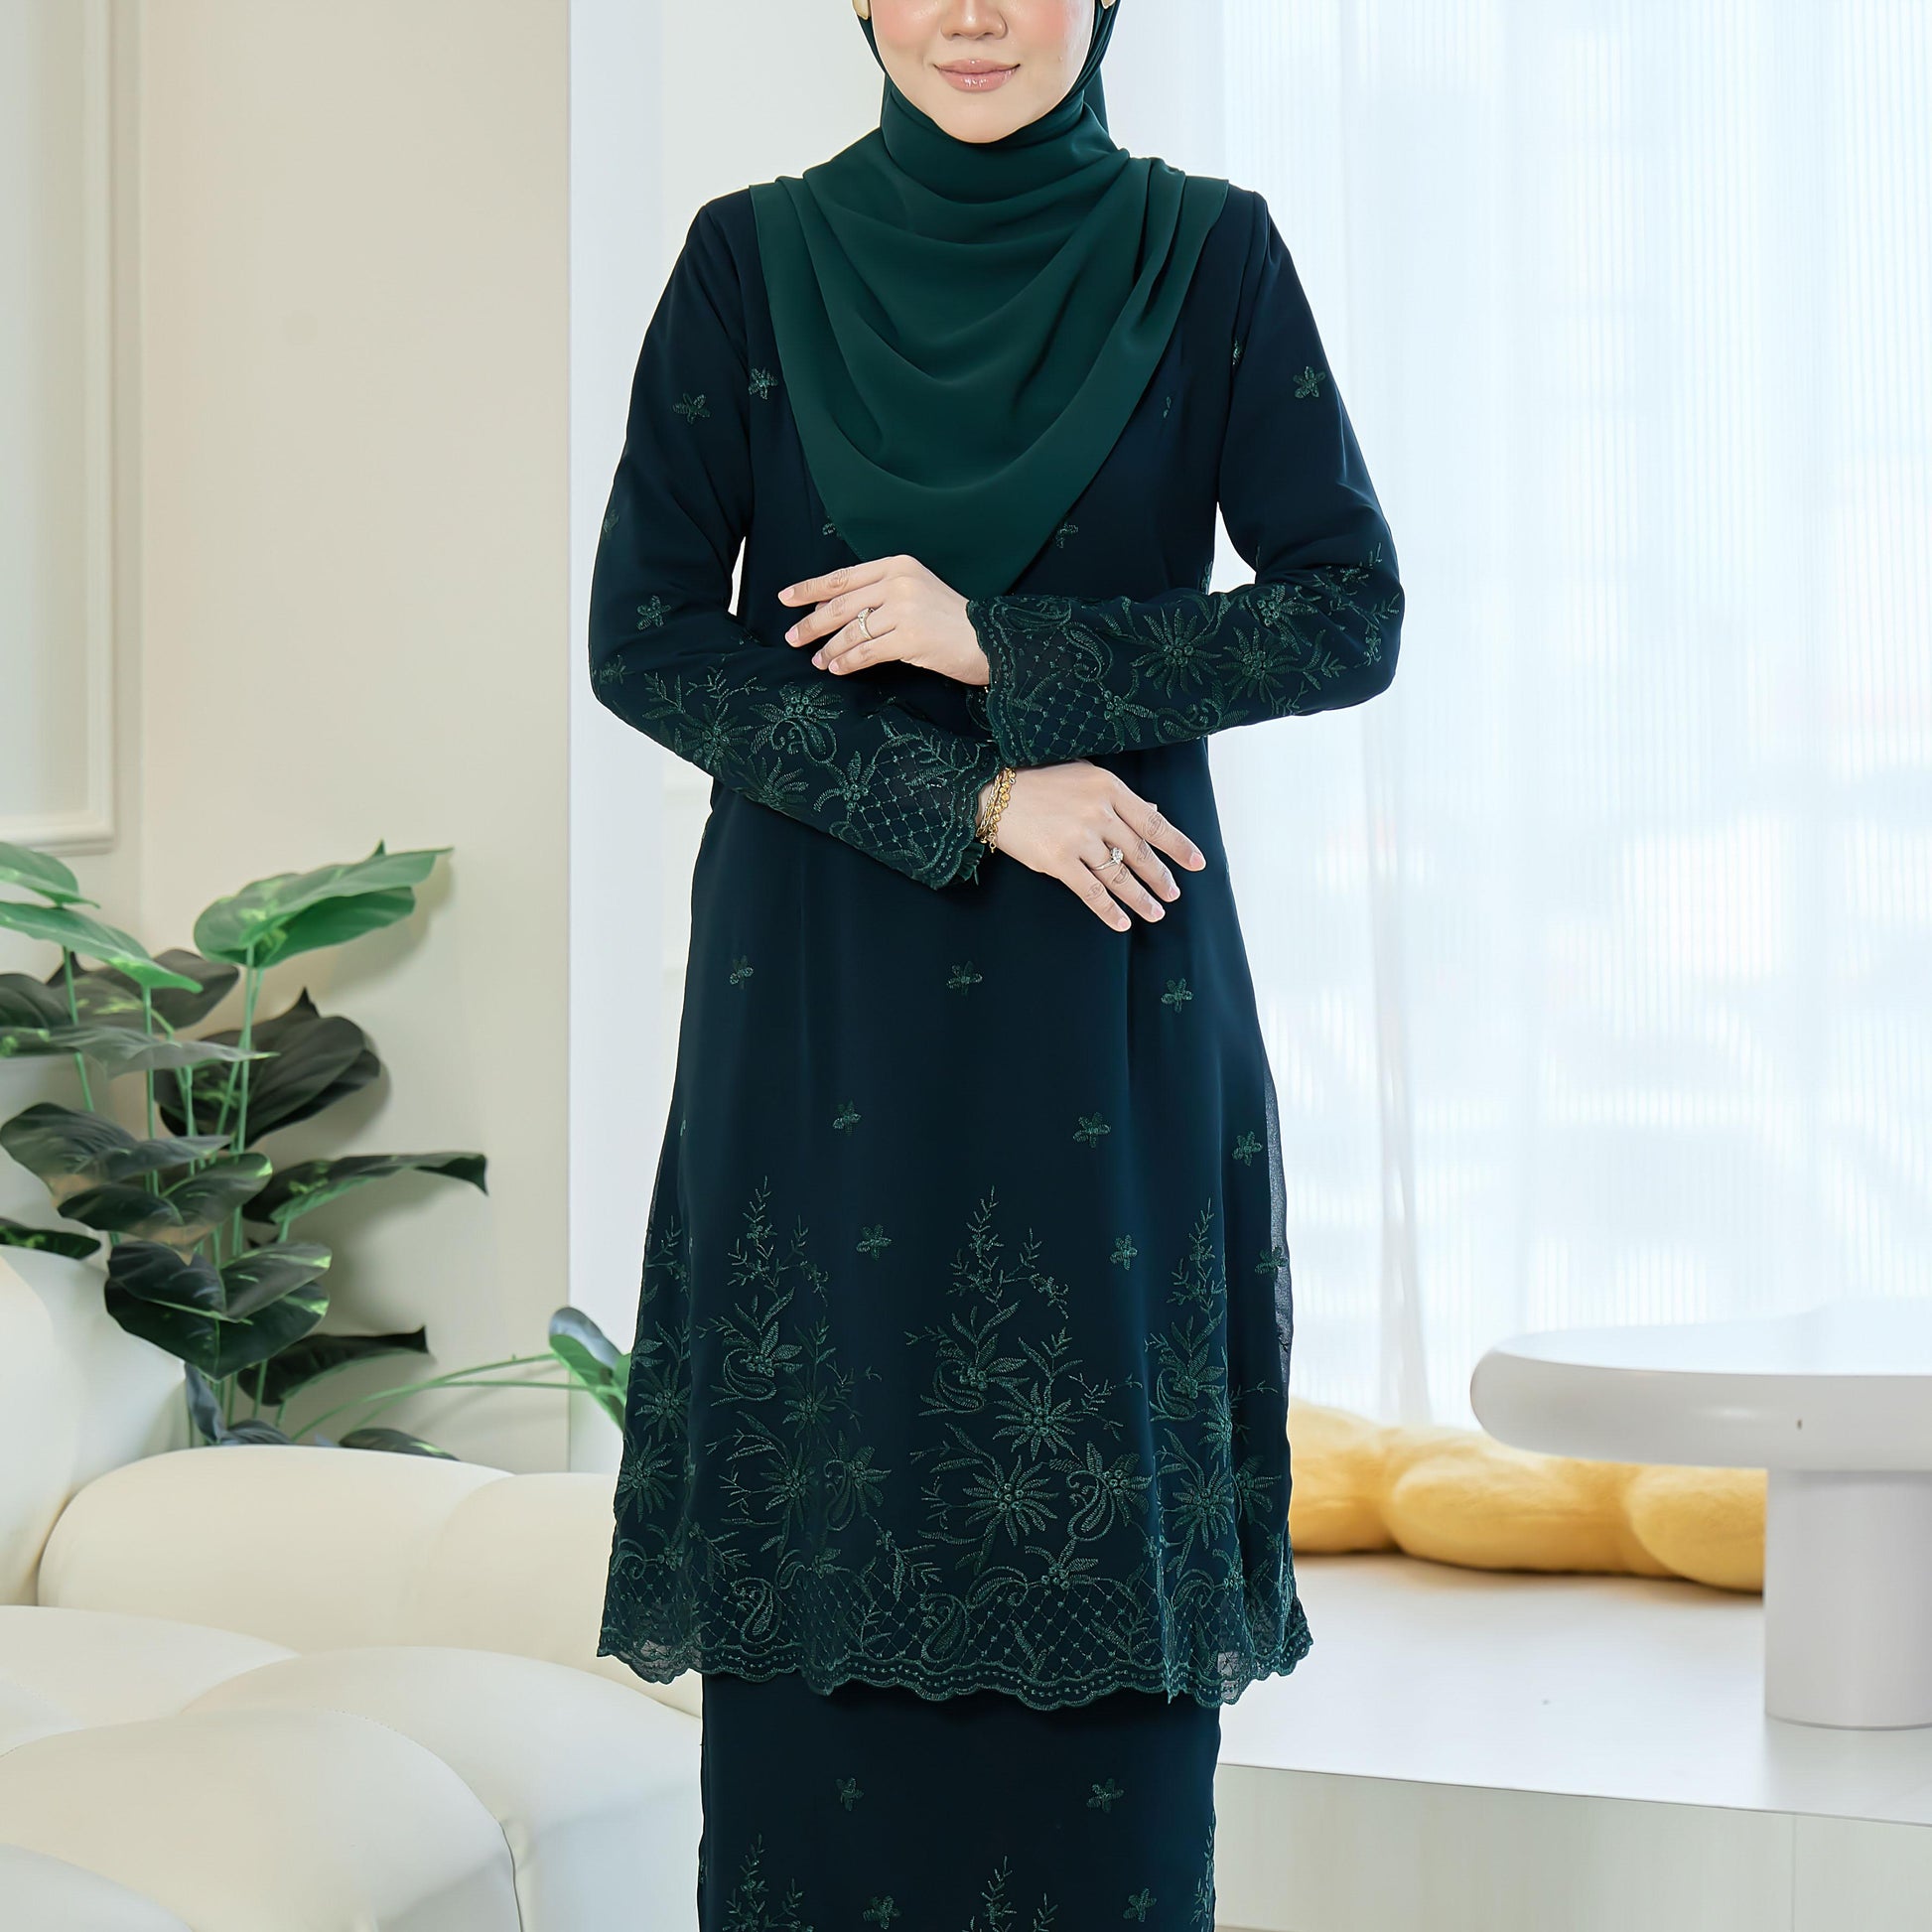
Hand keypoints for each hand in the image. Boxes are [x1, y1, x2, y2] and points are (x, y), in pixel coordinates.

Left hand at [778, 556, 989, 686]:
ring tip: (817, 660)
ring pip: (850, 631)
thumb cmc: (947, 619)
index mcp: (897, 565)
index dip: (810, 588)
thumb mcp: (914, 591)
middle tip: (792, 637)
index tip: (786, 598)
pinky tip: (837, 668)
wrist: (987, 639)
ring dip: (829, 648)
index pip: (843, 577)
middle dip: (811, 623)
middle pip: (841, 604)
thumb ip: (878, 593)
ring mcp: (904, 609)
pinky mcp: (909, 638)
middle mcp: (898, 582)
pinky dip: (847, 662)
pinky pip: (866, 652)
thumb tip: (830, 609)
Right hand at [979, 763, 1206, 930]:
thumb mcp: (1084, 776)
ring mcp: (1079, 838)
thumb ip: (1118, 797)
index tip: (1197, 863)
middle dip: (1161, 877)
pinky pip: (1091, 891)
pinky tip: (1122, 922)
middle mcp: (1098, 813)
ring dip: (1141, 898)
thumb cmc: (1039, 781)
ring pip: (1120, 876)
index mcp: (1109, 788)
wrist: (992, 791)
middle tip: (1174, 894)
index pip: (1154, 822)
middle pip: (1140, 853)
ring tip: (1156, 913)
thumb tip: (1153, 811)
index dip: (1178, 845)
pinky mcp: (1058, 861)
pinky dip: (1109, 910)